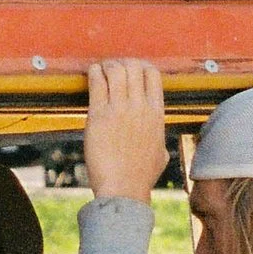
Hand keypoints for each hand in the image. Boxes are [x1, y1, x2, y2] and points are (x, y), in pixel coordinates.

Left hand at [82, 58, 170, 202]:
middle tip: (112, 69)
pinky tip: (91, 75)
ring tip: (100, 71)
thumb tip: (160, 146)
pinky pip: (97, 82)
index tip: (130, 70)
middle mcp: (140, 108)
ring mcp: (120, 110)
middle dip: (122, 64)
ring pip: (116, 70)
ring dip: (107, 66)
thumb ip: (160, 143)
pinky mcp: (99, 115)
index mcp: (157, 114)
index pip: (153, 74)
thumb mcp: (160, 156)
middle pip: (134, 66)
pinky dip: (94, 73)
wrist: (124, 189)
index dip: (140, 67)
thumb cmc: (141, 177)